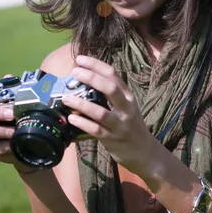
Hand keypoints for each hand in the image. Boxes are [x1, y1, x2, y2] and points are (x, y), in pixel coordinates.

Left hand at [62, 55, 155, 174]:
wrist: (145, 153)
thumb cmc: (131, 126)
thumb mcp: (126, 107)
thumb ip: (111, 96)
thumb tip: (85, 81)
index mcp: (128, 97)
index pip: (113, 75)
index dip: (96, 65)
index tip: (80, 59)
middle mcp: (126, 108)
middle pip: (110, 88)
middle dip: (91, 78)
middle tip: (74, 73)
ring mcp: (120, 125)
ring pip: (100, 112)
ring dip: (81, 104)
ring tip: (66, 98)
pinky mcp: (113, 140)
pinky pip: (96, 130)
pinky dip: (82, 123)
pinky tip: (71, 118)